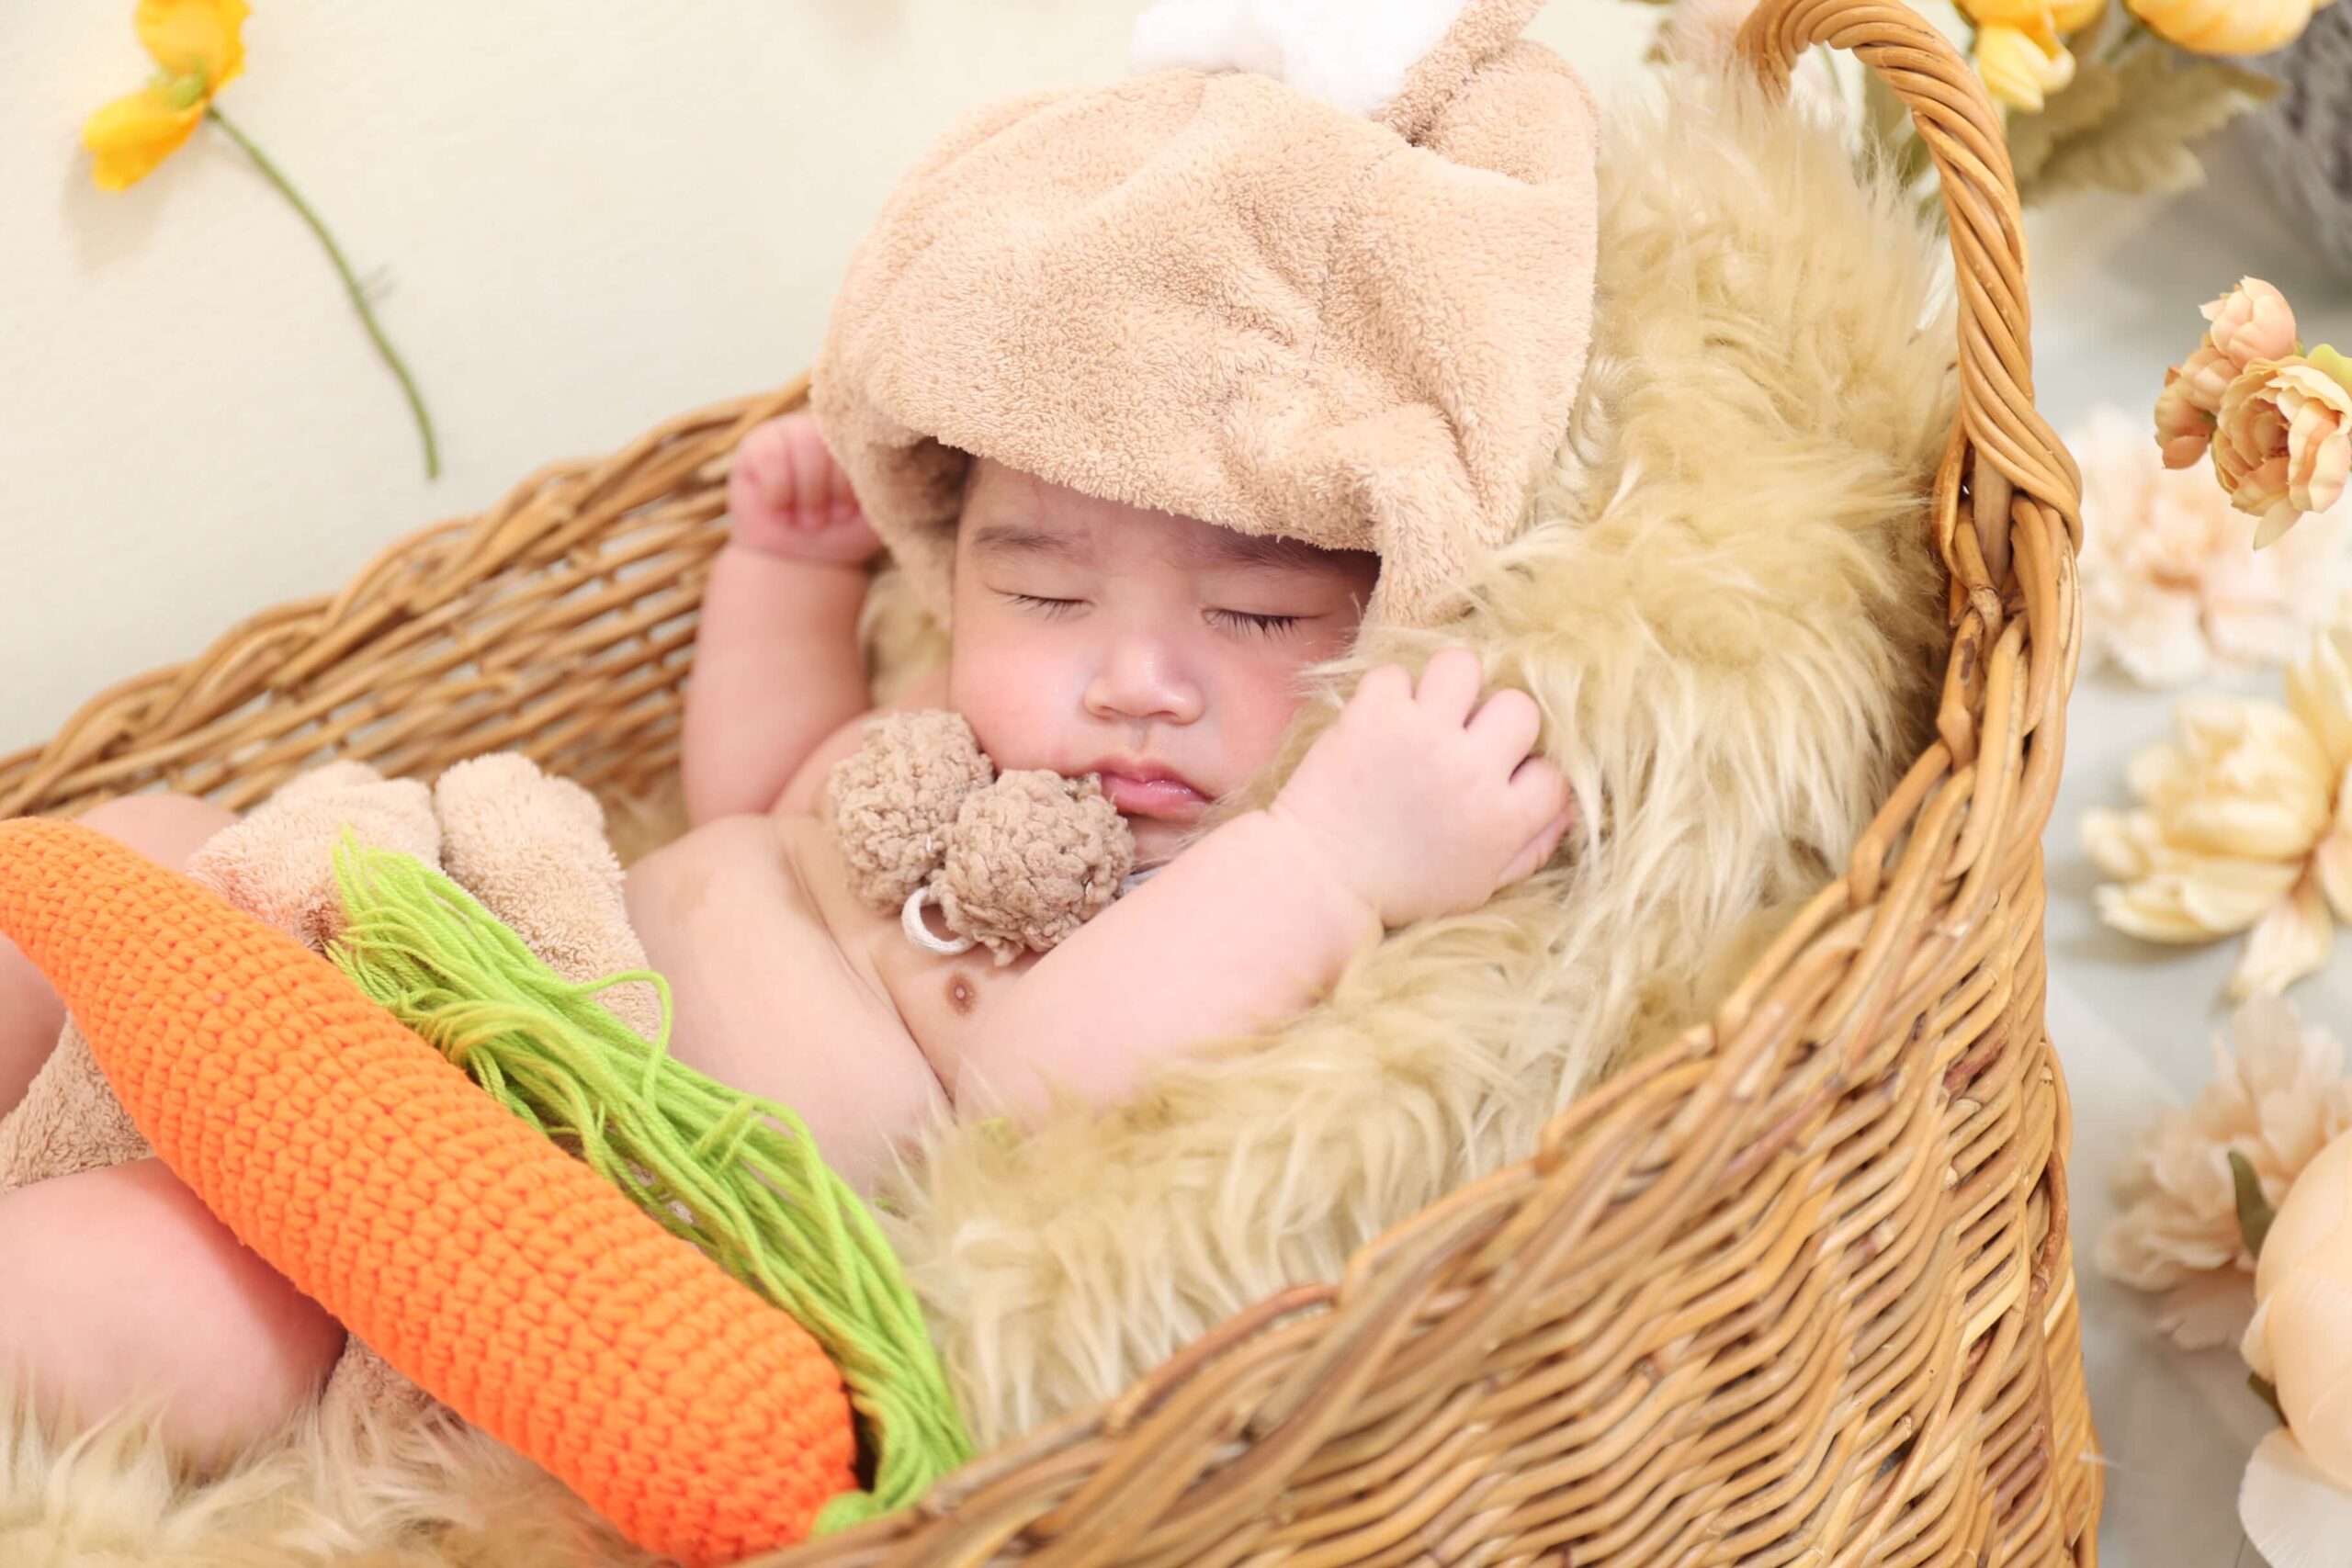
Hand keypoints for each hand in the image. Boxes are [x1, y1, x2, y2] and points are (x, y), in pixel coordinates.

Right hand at [725, 412, 884, 564]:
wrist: (803, 560)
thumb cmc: (845, 531)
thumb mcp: (879, 510)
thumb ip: (891, 482)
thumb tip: (897, 457)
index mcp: (858, 436)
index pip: (862, 438)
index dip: (852, 482)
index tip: (850, 512)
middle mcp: (824, 426)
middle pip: (832, 440)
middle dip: (829, 489)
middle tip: (828, 518)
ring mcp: (789, 431)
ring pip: (802, 443)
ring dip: (806, 493)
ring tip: (807, 519)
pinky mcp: (756, 445)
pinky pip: (770, 455)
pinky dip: (779, 491)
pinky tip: (781, 510)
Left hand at [1268, 648, 1573, 928]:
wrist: (1316, 881)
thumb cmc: (1399, 888)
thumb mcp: (1476, 886)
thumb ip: (1529, 849)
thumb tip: (1569, 808)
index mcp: (1502, 820)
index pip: (1553, 771)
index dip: (1528, 772)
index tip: (1499, 780)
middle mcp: (1470, 772)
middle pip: (1519, 707)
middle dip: (1495, 722)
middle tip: (1464, 740)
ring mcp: (1421, 737)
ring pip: (1463, 666)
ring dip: (1448, 687)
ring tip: (1428, 713)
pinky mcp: (1373, 716)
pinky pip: (1396, 674)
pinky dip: (1388, 694)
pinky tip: (1380, 722)